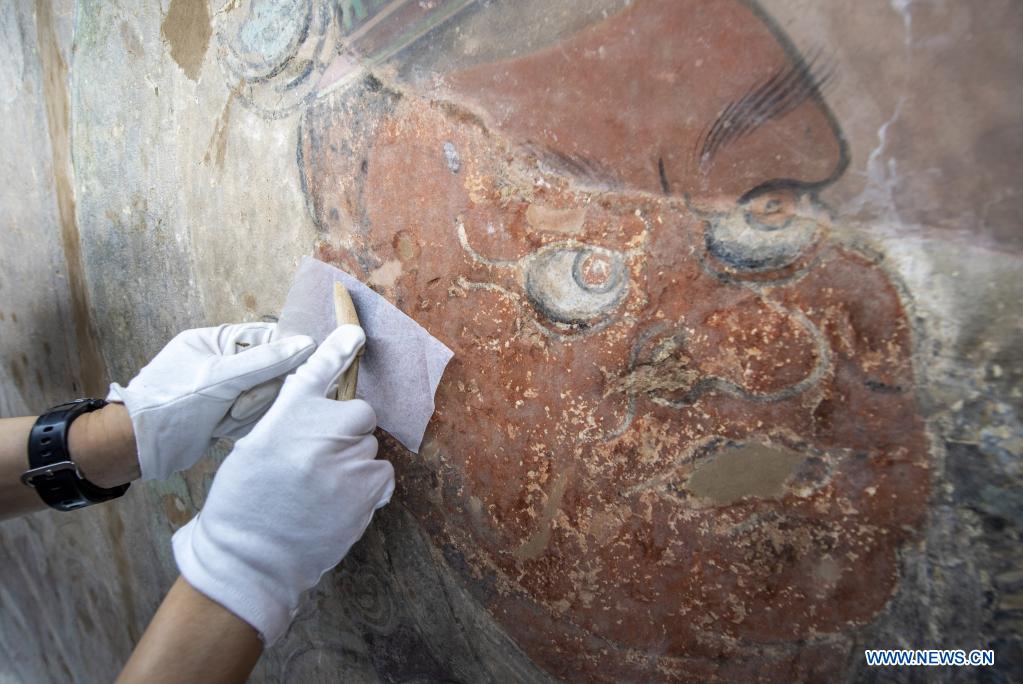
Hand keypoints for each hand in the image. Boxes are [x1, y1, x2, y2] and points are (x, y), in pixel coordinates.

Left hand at [107, 322, 314, 479]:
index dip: (282, 355)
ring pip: (264, 396)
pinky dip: (240, 425)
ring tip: (221, 419)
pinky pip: (253, 415)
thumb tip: (306, 343)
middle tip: (236, 405)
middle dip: (257, 393)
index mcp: (216, 341)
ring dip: (247, 411)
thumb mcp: (221, 378)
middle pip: (270, 370)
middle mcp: (222, 362)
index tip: (291, 372)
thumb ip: (266, 361)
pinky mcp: (225, 414)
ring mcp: (224, 390)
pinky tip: (220, 429)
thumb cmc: (171, 405)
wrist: (137, 448)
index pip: (266, 337)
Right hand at [171, 325, 393, 644]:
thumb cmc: (245, 503)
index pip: (317, 371)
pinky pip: (381, 476)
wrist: (250, 558)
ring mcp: (345, 461)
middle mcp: (319, 431)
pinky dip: (368, 488)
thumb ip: (291, 420)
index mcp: (286, 415)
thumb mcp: (256, 446)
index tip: (355, 332)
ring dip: (355, 463)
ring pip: (369, 449)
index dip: (338, 349)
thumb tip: (323, 415)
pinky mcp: (365, 491)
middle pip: (359, 414)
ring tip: (321, 490)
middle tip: (319, 459)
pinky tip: (338, 504)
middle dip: (348, 431)